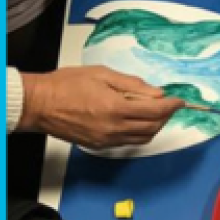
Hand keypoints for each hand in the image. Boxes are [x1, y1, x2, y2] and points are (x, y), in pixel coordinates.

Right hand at [18, 66, 184, 148]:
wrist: (39, 104)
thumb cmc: (65, 85)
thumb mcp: (103, 74)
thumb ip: (133, 85)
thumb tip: (156, 93)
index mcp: (116, 108)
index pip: (155, 110)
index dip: (171, 106)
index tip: (179, 101)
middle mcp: (114, 128)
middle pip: (153, 127)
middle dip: (166, 116)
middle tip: (169, 105)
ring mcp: (107, 140)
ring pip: (143, 138)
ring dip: (155, 127)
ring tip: (155, 113)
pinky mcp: (100, 145)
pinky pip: (128, 142)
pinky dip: (140, 133)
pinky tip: (138, 122)